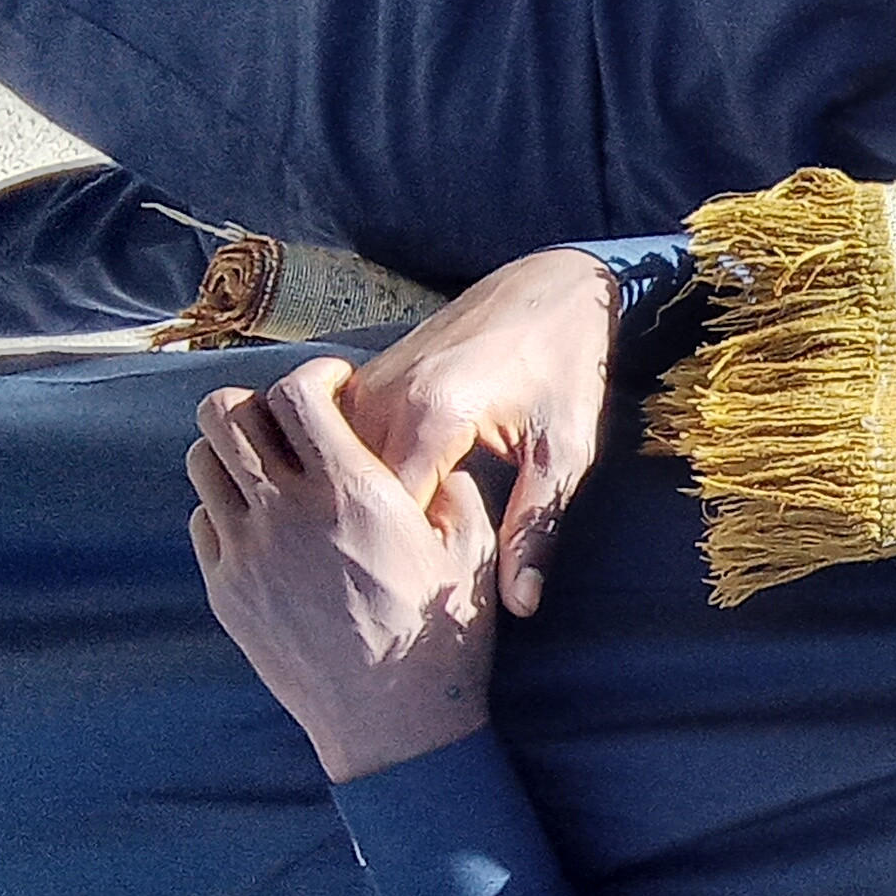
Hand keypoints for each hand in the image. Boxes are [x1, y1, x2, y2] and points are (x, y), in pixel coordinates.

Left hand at [189, 358, 498, 783]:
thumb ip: (451, 490)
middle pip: (224, 413)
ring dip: (233, 451)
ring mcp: (246, 554)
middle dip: (255, 401)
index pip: (296, 392)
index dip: (314, 374)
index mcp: (352, 493)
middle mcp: (287, 514)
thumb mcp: (471, 552)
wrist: (394, 726)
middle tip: (288, 420)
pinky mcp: (227, 592)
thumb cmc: (441, 637)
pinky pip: (203, 522)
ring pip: (201, 462)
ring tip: (271, 469)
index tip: (334, 387)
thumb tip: (430, 460)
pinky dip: (226, 508)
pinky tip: (267, 526)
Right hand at [341, 246, 613, 615]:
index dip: (400, 565)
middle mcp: (382, 397)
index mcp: (431, 416)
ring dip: (355, 511)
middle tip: (405, 584)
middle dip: (370, 543)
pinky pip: (335, 445)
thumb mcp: (563, 454)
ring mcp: (364, 386)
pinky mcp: (363, 383)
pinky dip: (351, 480)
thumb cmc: (564, 371)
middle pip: (345, 495)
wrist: (548, 291)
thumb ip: (535, 528)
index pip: (383, 516)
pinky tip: (383, 512)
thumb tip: (522, 604)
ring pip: (331, 470)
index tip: (422, 597)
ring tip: (390, 554)